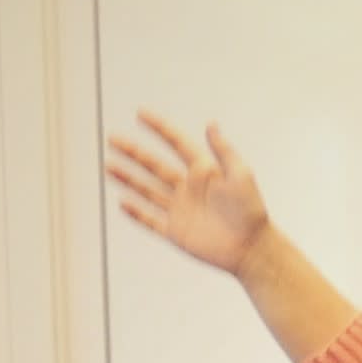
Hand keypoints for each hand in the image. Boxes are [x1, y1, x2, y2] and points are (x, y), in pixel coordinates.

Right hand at [105, 111, 274, 273]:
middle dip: (133, 152)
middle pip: (154, 165)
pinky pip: (151, 220)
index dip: (160, 128)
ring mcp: (180, 210)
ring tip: (108, 165)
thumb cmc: (251, 210)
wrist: (252, 248)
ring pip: (147, 190)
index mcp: (204, 171)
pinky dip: (136, 212)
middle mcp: (188, 188)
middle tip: (113, 138)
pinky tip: (121, 202)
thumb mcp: (240, 174)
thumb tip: (210, 124)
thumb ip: (224, 150)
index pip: (177, 144)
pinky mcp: (176, 231)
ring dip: (128, 178)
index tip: (141, 114)